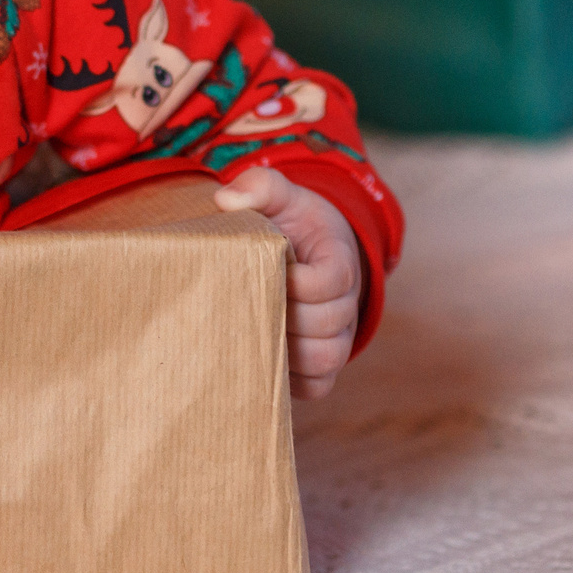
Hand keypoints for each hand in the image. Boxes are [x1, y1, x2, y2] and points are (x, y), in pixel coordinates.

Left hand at [212, 165, 361, 400]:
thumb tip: (226, 200)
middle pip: (327, 325)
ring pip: (324, 361)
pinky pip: (316, 386)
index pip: (333, 280)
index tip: (269, 267)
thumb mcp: (278, 194)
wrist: (302, 249)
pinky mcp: (323, 364)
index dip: (298, 280)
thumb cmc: (287, 223)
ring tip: (249, 329)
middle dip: (284, 313)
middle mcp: (346, 305)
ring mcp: (337, 337)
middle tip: (247, 300)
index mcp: (340, 261)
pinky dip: (289, 379)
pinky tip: (257, 357)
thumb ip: (259, 186)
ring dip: (285, 349)